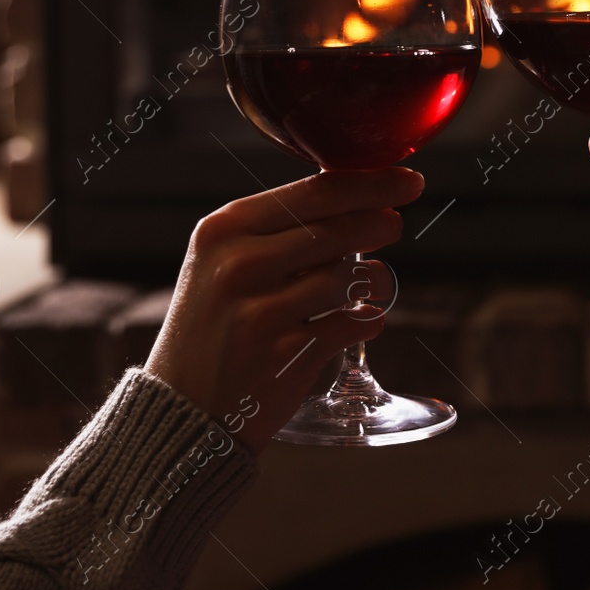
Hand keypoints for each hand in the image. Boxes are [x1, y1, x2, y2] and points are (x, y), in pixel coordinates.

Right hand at [145, 168, 423, 451]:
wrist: (182, 409)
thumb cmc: (213, 327)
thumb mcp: (222, 264)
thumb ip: (278, 232)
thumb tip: (358, 202)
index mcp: (224, 230)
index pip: (314, 193)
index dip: (371, 185)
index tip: (407, 181)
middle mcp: (239, 264)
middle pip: (336, 230)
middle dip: (379, 224)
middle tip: (394, 224)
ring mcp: (261, 310)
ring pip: (349, 277)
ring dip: (374, 279)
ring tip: (373, 284)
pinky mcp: (285, 354)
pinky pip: (351, 324)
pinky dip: (367, 321)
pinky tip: (363, 321)